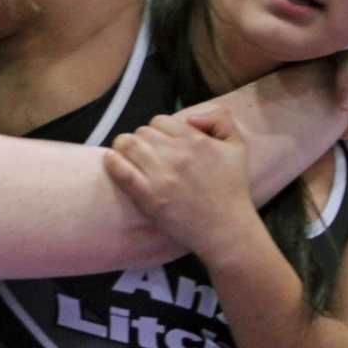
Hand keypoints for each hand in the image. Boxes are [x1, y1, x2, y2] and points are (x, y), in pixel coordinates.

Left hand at [103, 107, 255, 260]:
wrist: (226, 229)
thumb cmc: (232, 188)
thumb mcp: (237, 146)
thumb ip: (220, 119)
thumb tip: (191, 118)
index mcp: (195, 140)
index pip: (160, 121)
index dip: (158, 130)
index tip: (161, 142)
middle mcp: (177, 154)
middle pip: (142, 132)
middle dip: (143, 139)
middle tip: (146, 152)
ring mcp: (161, 176)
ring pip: (128, 145)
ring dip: (125, 147)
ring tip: (128, 155)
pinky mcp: (149, 197)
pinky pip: (122, 172)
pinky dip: (113, 162)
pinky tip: (111, 160)